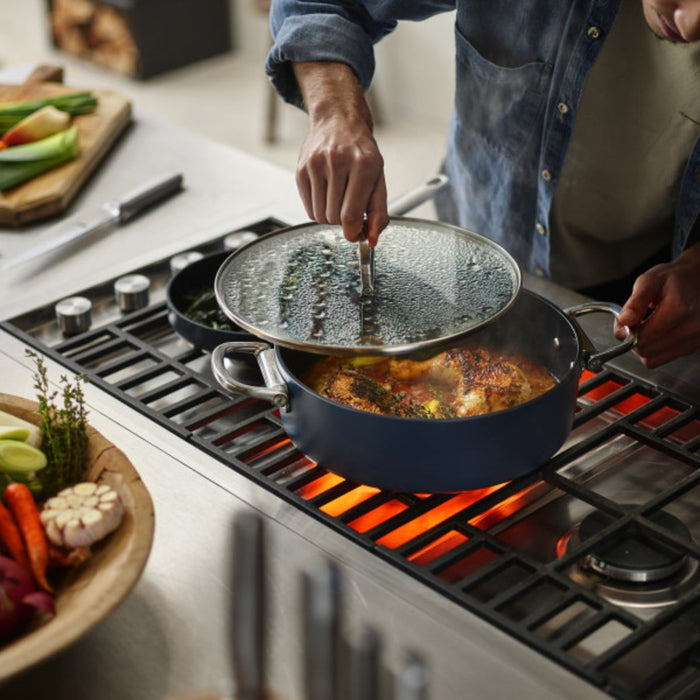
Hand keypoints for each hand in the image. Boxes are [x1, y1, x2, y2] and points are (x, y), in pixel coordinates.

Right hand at [293, 62, 389, 245]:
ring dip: (330, 216)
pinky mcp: (302, 169)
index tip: (356, 233)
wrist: (338, 121)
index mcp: (364, 165)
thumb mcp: (378, 180)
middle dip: (343, 222)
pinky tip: (327, 195)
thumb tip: (373, 240)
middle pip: (334, 218)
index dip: (353, 232)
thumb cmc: (361, 153)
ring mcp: (317, 164)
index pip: (351, 215)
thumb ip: (379, 212)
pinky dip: (318, 210)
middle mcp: (339, 161)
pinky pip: (309, 208)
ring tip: (338, 200)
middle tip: (350, 211)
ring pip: (320, 216)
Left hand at [614, 242, 699, 367]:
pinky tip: (659, 332)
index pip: (643, 339)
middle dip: (634, 340)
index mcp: (679, 310)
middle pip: (647, 352)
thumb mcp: (650, 281)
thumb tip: (624, 321)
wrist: (698, 279)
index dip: (628, 333)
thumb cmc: (675, 278)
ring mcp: (696, 339)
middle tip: (636, 324)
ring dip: (645, 347)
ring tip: (647, 327)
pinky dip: (656, 349)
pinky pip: (666, 358)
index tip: (627, 322)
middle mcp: (692, 327)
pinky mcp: (695, 346)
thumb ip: (635, 302)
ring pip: (655, 359)